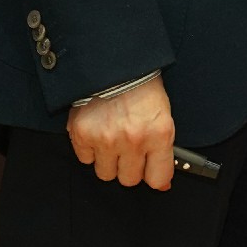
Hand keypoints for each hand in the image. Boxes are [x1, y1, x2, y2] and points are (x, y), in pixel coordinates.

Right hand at [68, 73, 177, 190]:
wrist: (115, 63)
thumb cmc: (142, 86)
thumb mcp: (163, 114)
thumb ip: (163, 149)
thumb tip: (162, 183)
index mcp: (159, 133)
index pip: (158, 178)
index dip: (155, 176)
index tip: (152, 172)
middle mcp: (133, 140)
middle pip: (129, 180)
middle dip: (130, 167)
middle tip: (130, 149)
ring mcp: (106, 139)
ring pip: (106, 173)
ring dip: (109, 160)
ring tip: (113, 138)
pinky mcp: (83, 135)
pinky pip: (86, 159)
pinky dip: (91, 149)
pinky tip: (98, 131)